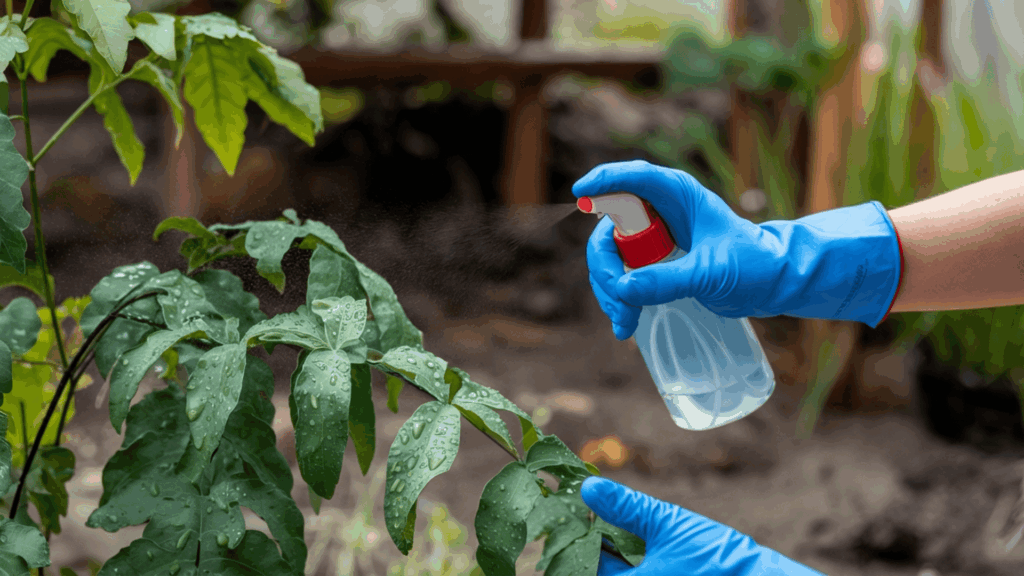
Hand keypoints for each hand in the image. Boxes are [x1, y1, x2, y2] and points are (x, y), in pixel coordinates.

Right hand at [573, 161, 901, 339]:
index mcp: (676, 195)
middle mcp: (658, 212)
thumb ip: (668, 280)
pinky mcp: (653, 264)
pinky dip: (619, 300)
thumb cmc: (753, 265)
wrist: (774, 282)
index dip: (602, 182)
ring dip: (610, 291)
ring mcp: (652, 239)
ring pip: (610, 259)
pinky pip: (622, 278)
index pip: (630, 178)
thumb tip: (624, 289)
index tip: (580, 195)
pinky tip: (627, 325)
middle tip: (620, 298)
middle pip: (608, 229)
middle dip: (606, 267)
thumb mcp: (711, 272)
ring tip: (627, 323)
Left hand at [581, 476, 824, 575]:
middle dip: (589, 548)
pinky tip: (637, 549)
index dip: (576, 536)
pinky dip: (631, 565)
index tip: (573, 513)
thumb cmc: (718, 559)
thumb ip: (628, 508)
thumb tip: (590, 488)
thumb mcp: (670, 525)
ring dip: (609, 557)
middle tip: (585, 519)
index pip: (584, 565)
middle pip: (596, 574)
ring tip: (608, 531)